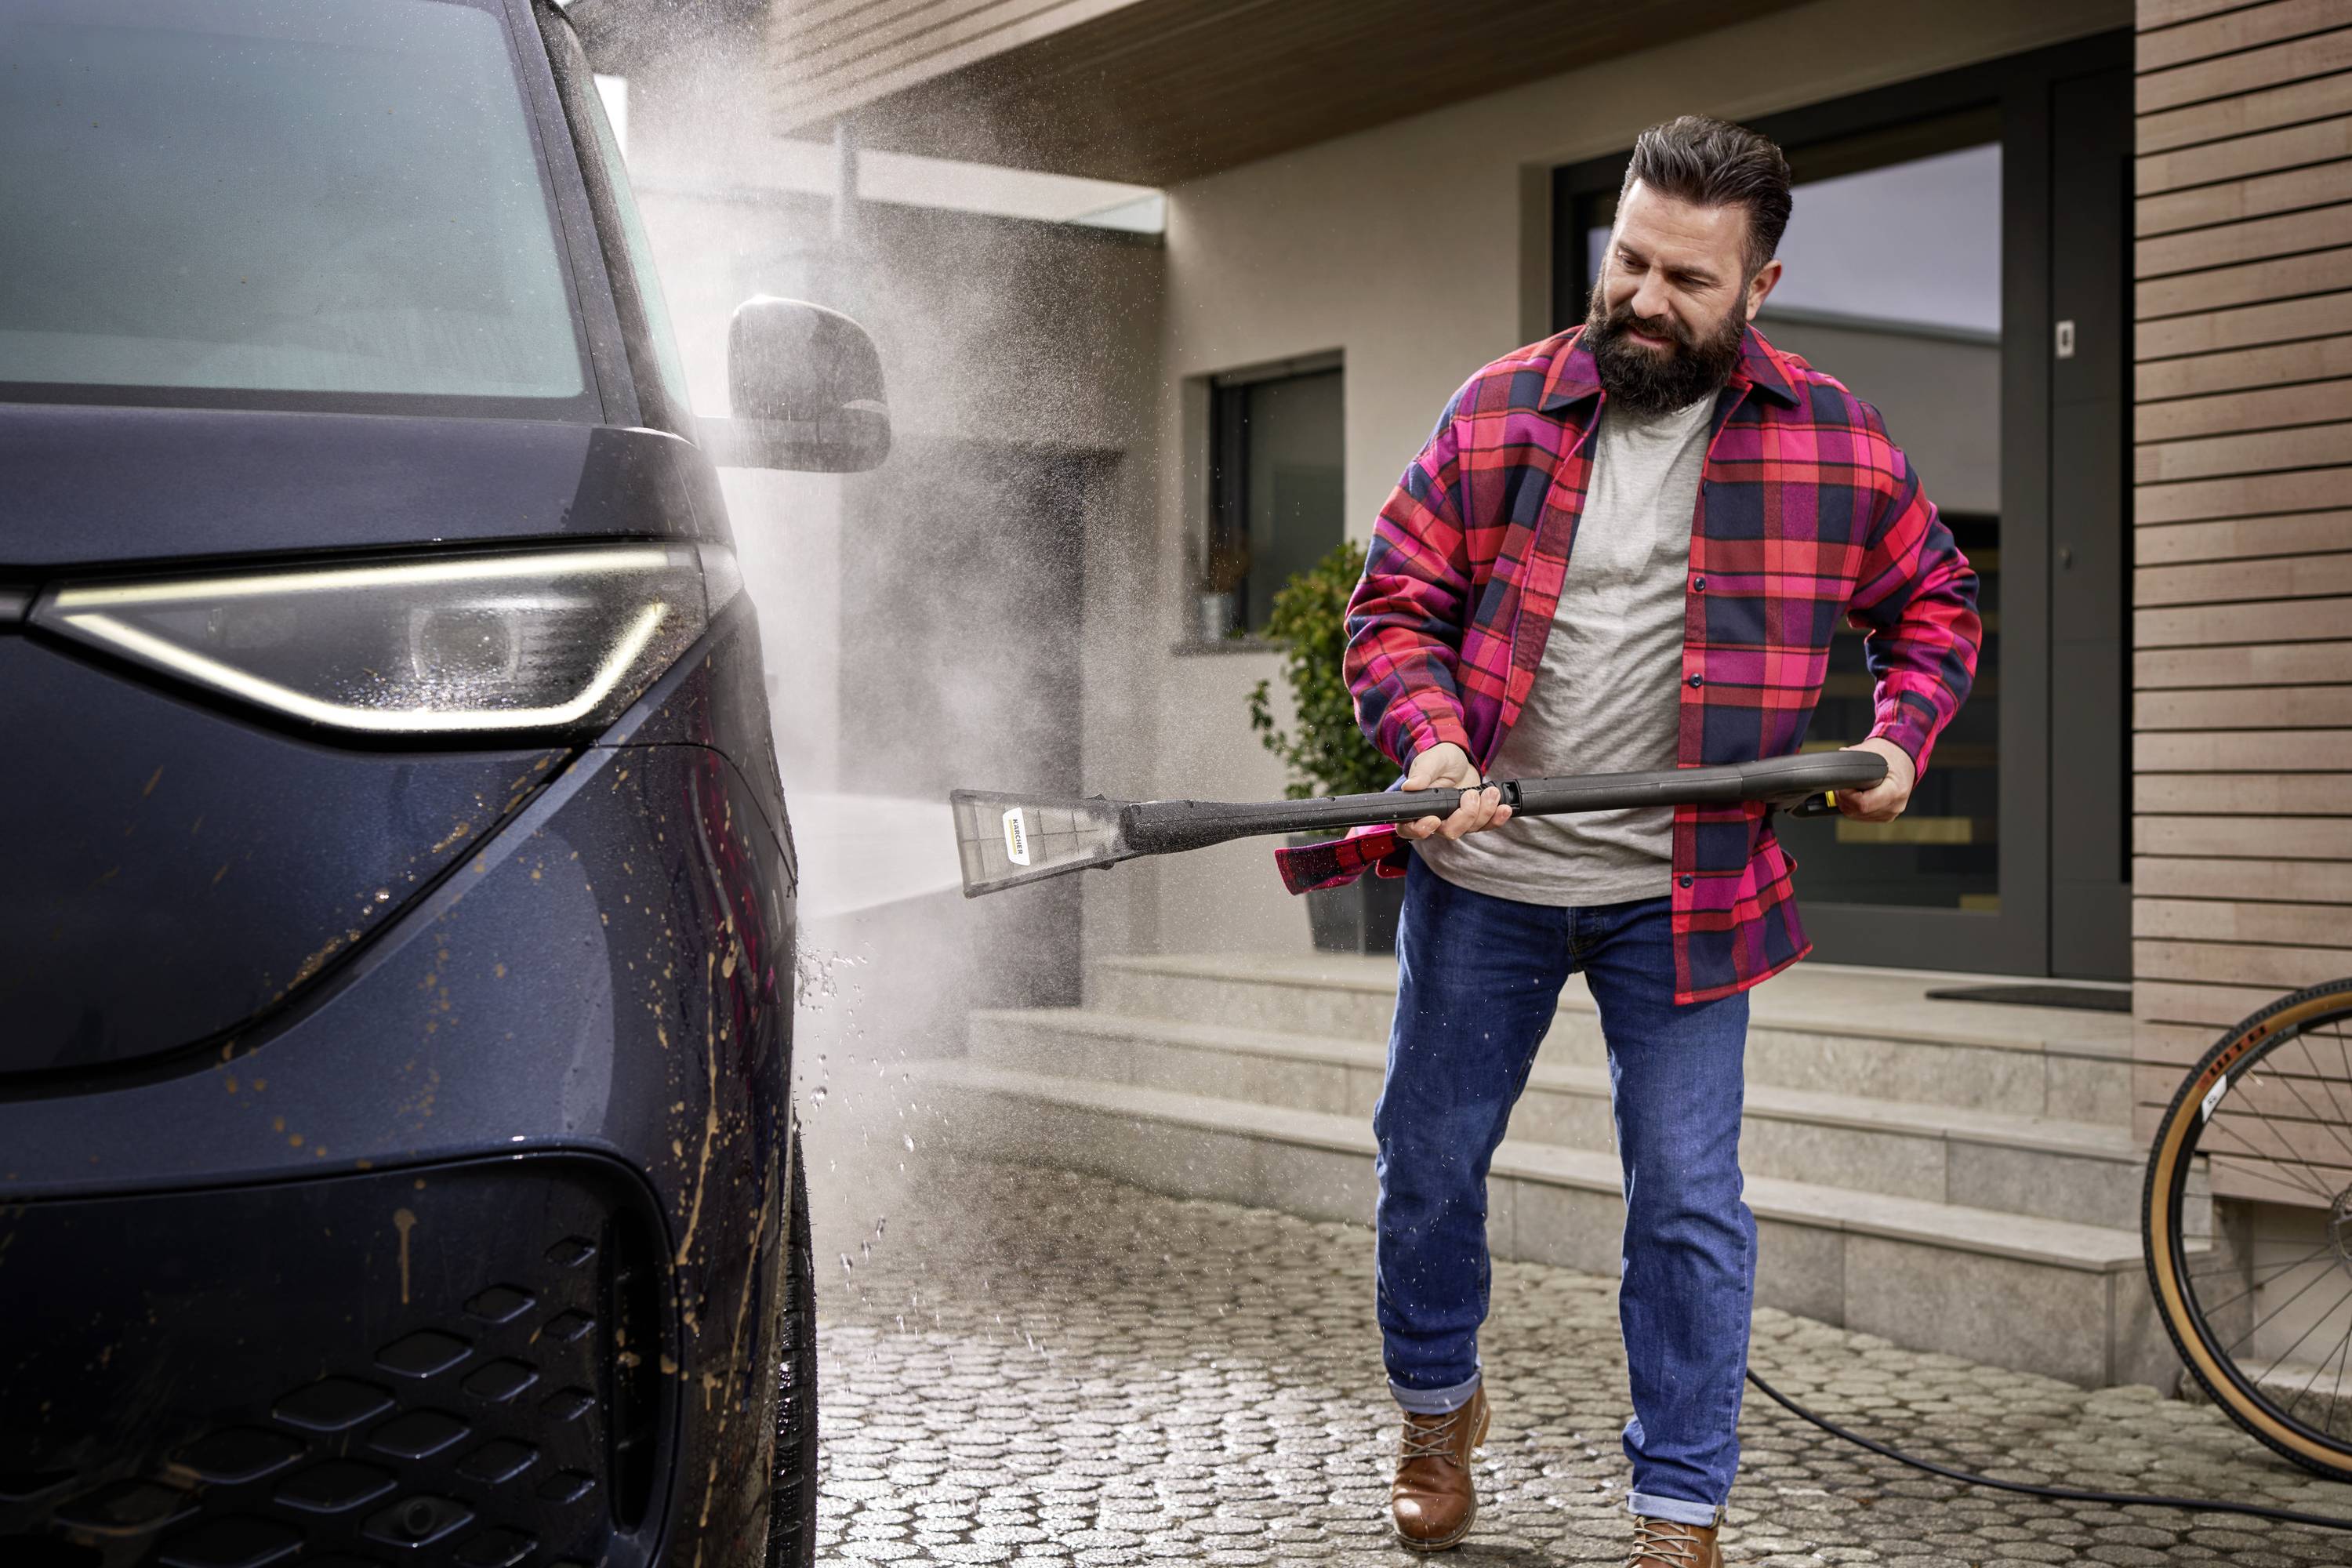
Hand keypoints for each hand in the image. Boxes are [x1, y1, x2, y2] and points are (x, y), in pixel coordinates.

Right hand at [1394, 742, 1512, 841]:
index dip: (1421, 830)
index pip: (1410, 829)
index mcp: (1416, 808)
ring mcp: (1456, 820)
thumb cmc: (1438, 759)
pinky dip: (1496, 819)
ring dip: (1484, 812)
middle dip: (1465, 815)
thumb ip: (1421, 775)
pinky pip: (1485, 826)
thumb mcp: (1429, 762)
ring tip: (1490, 792)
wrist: (1458, 758)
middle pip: (1449, 831)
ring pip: (1470, 829)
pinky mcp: (1473, 818)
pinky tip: (1503, 808)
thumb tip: (1410, 786)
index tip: (1435, 820)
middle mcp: (1434, 819)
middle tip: (1471, 794)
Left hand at [1837, 738, 1916, 822]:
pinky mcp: (1887, 815)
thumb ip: (1852, 757)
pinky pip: (1863, 817)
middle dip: (1844, 799)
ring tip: (1851, 788)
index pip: (1862, 804)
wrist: (1904, 760)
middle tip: (1842, 785)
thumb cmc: (1890, 755)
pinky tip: (1858, 795)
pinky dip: (1856, 808)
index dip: (1846, 796)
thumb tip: (1836, 761)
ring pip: (1857, 816)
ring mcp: (1891, 812)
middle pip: (1857, 811)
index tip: (1840, 786)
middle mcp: (1895, 804)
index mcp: (1895, 790)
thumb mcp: (1871, 750)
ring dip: (1848, 804)